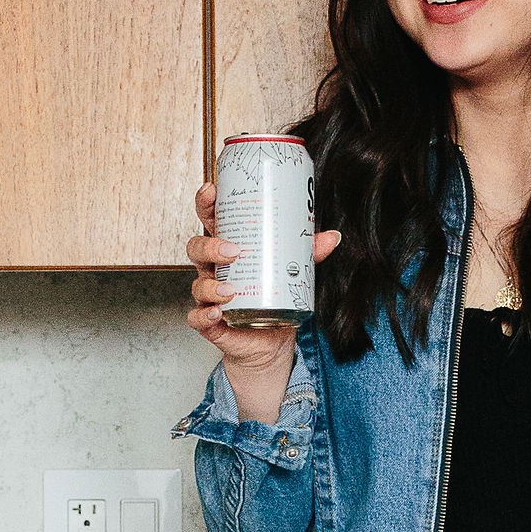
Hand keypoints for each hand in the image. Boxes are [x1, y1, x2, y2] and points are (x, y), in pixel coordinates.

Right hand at [187, 180, 341, 426]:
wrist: (270, 341)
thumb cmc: (273, 298)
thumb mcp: (292, 271)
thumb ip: (307, 253)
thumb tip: (332, 236)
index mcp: (228, 248)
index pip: (211, 220)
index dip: (206, 204)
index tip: (212, 190)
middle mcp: (214, 269)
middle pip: (197, 248)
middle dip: (210, 246)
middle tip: (233, 250)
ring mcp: (209, 295)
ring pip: (198, 283)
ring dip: (211, 284)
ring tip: (231, 289)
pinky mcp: (210, 321)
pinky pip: (197, 317)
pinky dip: (204, 314)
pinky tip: (218, 312)